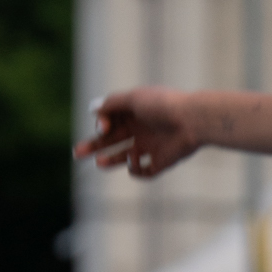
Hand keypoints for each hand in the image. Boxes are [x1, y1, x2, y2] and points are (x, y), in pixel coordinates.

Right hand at [76, 88, 199, 179]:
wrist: (193, 121)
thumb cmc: (163, 105)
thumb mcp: (133, 99)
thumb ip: (112, 104)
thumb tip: (92, 109)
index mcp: (134, 113)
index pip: (109, 121)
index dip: (101, 125)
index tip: (104, 127)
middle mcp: (141, 129)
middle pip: (112, 140)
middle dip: (95, 146)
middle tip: (77, 153)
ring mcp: (151, 146)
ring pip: (124, 157)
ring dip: (110, 161)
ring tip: (99, 163)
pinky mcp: (161, 162)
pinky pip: (144, 171)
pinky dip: (136, 171)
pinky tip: (135, 163)